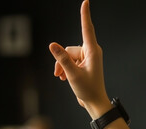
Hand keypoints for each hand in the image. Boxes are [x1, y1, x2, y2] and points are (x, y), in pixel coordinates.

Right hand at [49, 0, 109, 117]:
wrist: (93, 102)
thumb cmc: (87, 89)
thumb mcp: (72, 74)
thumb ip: (62, 59)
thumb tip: (52, 45)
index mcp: (93, 51)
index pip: (87, 29)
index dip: (85, 15)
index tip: (86, 2)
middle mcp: (91, 52)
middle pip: (70, 49)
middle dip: (62, 61)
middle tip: (60, 75)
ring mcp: (87, 58)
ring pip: (68, 55)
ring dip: (63, 66)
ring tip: (62, 78)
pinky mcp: (84, 64)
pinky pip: (70, 60)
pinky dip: (65, 68)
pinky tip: (63, 77)